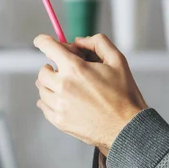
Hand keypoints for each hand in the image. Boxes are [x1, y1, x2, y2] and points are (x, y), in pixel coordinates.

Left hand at [33, 34, 147, 151]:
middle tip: (63, 70)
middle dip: (52, 67)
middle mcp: (63, 86)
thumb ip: (98, 43)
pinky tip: (60, 100)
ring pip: (42, 89)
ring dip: (50, 85)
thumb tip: (79, 41)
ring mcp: (60, 105)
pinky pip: (44, 107)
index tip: (41, 41)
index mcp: (75, 68)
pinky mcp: (60, 121)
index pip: (48, 47)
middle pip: (43, 71)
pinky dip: (48, 101)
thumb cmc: (124, 94)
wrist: (127, 127)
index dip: (43, 41)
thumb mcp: (117, 61)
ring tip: (65, 87)